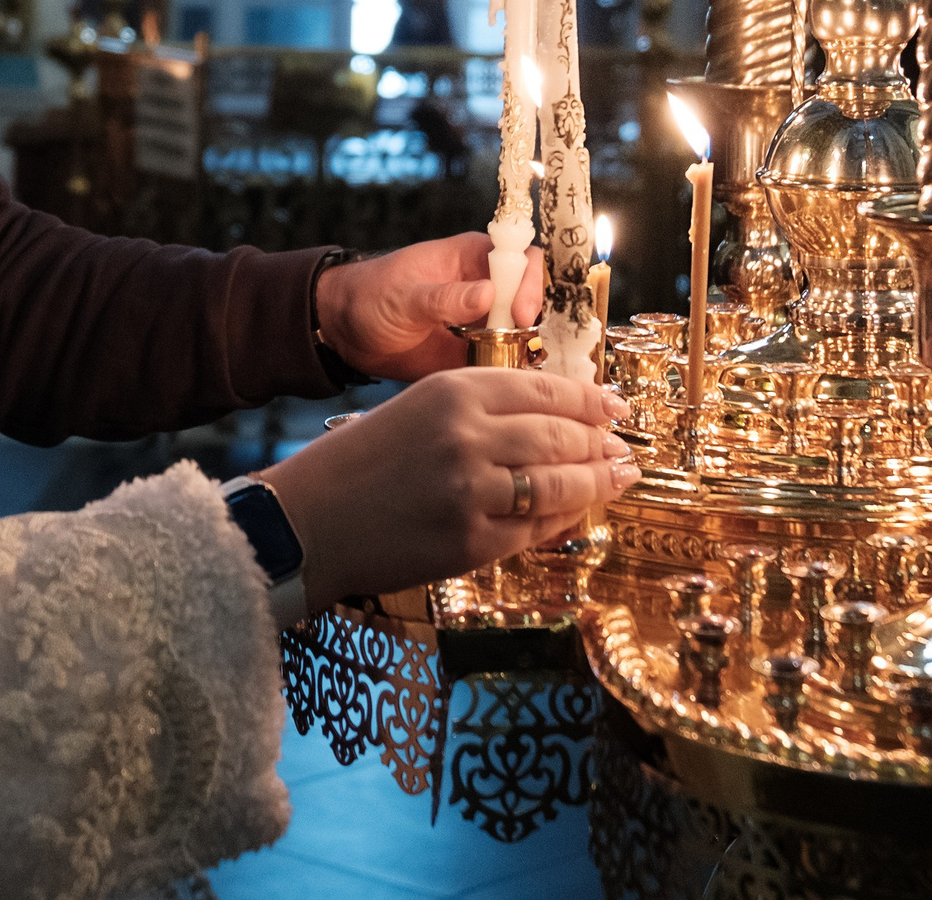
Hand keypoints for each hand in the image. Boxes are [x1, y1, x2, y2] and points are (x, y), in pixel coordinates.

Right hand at [257, 368, 633, 610]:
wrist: (308, 522)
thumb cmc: (358, 464)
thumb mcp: (415, 410)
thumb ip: (479, 410)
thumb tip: (555, 420)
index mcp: (451, 392)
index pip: (544, 389)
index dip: (590, 399)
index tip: (616, 407)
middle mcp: (467, 436)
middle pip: (560, 436)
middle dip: (600, 444)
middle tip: (623, 448)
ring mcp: (472, 492)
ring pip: (559, 484)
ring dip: (597, 482)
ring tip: (618, 477)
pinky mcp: (471, 543)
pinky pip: (535, 529)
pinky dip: (563, 521)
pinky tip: (577, 514)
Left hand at [313, 233, 547, 381]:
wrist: (344, 331)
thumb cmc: (369, 297)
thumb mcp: (403, 296)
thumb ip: (444, 297)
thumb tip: (489, 293)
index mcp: (472, 258)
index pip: (522, 259)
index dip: (530, 283)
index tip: (521, 314)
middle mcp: (484, 287)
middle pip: (530, 299)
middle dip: (532, 324)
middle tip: (518, 347)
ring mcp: (482, 322)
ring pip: (523, 333)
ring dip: (524, 351)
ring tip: (513, 368)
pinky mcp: (474, 353)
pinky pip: (503, 361)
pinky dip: (508, 372)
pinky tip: (501, 383)